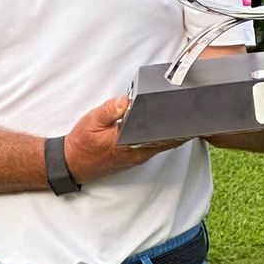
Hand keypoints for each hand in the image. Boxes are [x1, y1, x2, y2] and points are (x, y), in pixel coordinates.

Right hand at [63, 95, 185, 183]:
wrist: (73, 164)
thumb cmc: (82, 143)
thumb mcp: (92, 120)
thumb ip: (110, 109)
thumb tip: (127, 100)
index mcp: (129, 143)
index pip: (161, 136)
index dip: (177, 127)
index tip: (187, 114)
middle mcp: (138, 153)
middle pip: (167, 140)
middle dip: (179, 127)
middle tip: (190, 110)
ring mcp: (138, 157)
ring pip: (162, 144)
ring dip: (172, 132)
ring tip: (181, 114)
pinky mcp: (135, 157)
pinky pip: (154, 146)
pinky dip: (162, 136)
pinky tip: (165, 125)